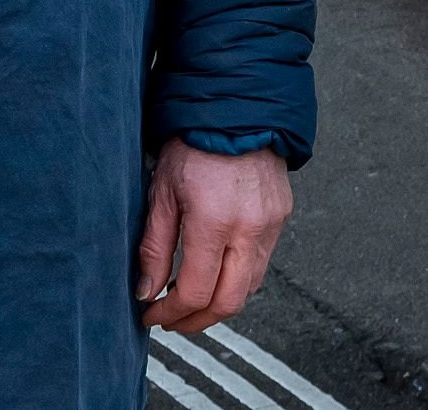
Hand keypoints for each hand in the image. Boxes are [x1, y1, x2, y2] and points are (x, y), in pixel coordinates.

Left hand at [133, 139, 289, 333]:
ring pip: (250, 287)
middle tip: (172, 320)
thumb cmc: (194, 143)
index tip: (152, 314)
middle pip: (229, 302)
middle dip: (197, 321)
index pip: (196, 292)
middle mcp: (249, 228)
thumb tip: (146, 291)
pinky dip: (237, 275)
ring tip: (191, 295)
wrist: (237, 106)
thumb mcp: (162, 192)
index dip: (170, 312)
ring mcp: (270, 224)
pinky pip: (261, 261)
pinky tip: (215, 267)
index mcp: (214, 221)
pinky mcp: (281, 217)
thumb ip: (154, 247)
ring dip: (219, 300)